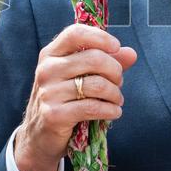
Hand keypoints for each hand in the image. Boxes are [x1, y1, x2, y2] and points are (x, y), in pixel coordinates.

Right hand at [14, 23, 137, 170]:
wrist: (39, 136)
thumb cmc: (64, 101)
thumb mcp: (80, 77)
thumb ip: (106, 62)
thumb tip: (131, 53)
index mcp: (50, 54)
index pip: (75, 33)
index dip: (100, 37)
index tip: (116, 47)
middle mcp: (46, 70)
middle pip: (93, 58)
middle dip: (115, 71)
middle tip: (119, 82)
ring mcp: (48, 92)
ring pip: (97, 85)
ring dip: (115, 94)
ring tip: (117, 100)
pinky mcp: (54, 115)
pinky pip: (92, 107)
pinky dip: (110, 110)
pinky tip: (114, 112)